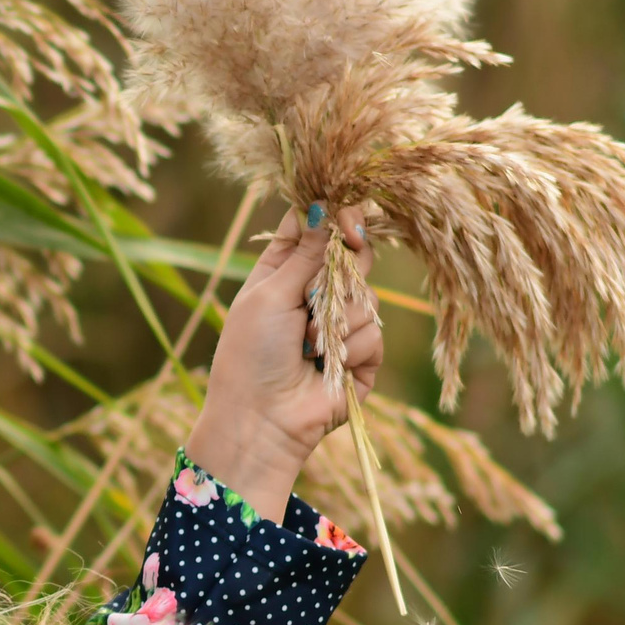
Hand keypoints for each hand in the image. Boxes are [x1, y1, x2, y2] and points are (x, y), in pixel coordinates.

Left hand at [186, 204, 383, 515]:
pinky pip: (374, 332)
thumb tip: (323, 206)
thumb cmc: (250, 354)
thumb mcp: (270, 294)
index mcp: (282, 274)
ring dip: (336, 319)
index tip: (345, 217)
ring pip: (367, 294)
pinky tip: (324, 366)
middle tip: (328, 280)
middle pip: (352, 255)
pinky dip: (349, 348)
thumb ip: (304, 254)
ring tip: (307, 345)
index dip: (333, 219)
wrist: (263, 419)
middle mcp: (313, 295)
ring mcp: (340, 325)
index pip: (316, 231)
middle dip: (346, 265)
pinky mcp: (362, 355)